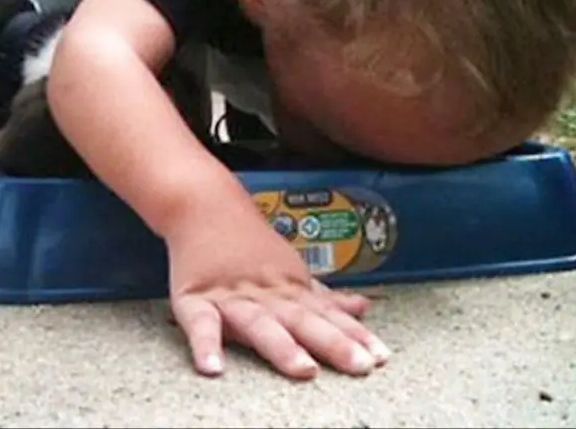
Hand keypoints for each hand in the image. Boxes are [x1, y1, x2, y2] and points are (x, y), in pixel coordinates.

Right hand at [165, 198, 390, 379]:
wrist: (203, 205)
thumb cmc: (247, 241)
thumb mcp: (290, 267)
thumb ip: (323, 295)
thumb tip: (363, 307)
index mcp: (288, 288)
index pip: (327, 315)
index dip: (355, 335)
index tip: (380, 356)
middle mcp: (265, 294)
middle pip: (302, 320)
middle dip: (333, 343)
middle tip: (359, 364)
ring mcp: (231, 297)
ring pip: (259, 324)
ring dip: (282, 346)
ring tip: (303, 369)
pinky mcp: (195, 300)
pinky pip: (200, 324)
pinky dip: (206, 344)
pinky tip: (213, 366)